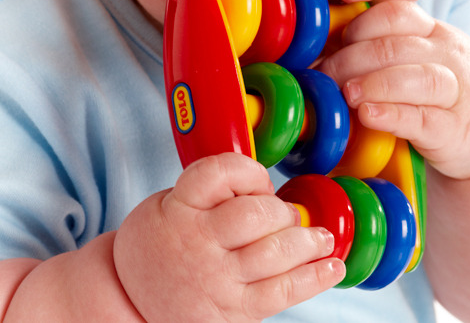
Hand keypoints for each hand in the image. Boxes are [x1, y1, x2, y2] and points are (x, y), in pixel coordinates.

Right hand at [113, 153, 344, 321]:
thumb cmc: (157, 243)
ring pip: (275, 253)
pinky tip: (331, 266)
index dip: (249, 172)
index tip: (260, 180)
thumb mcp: (167, 203)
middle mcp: (197, 242)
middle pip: (256, 215)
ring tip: (321, 237)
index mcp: (179, 207)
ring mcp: (217, 279)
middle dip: (281, 211)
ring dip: (307, 241)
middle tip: (285, 215)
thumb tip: (266, 190)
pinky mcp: (233, 310)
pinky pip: (281, 292)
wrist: (127, 298)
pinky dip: (313, 277)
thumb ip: (210, 192)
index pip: (221, 173)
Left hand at [319, 0, 469, 178]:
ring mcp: (454, 93)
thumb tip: (325, 53)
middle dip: (349, 61)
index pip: (394, 15)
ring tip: (346, 94)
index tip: (331, 48)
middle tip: (323, 77)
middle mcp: (446, 56)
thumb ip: (387, 48)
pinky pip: (423, 120)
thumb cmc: (447, 86)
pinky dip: (393, 115)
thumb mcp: (425, 55)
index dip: (357, 29)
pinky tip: (369, 115)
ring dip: (373, 84)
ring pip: (416, 79)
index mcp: (432, 33)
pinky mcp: (453, 130)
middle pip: (394, 48)